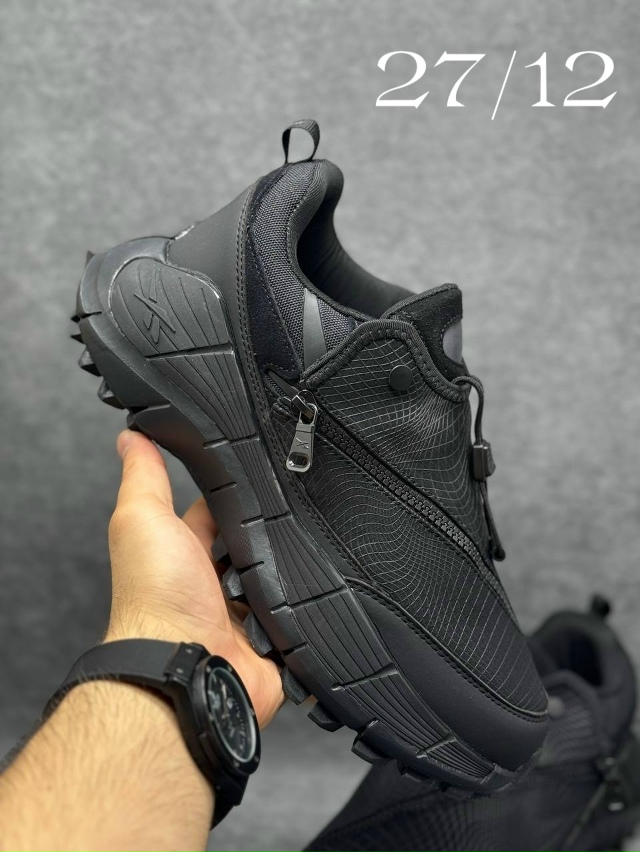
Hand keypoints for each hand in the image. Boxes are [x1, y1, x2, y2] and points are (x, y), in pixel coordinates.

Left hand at [106, 429, 283, 728]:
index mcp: (185, 554)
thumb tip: (130, 435)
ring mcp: (245, 617)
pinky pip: (300, 620)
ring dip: (293, 569)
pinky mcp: (272, 644)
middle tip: (299, 509)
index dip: (238, 493)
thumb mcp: (143, 519)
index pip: (218, 512)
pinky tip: (322, 591)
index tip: (262, 471)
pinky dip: (309, 608)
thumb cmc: (156, 598)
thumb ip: (143, 477)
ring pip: (283, 581)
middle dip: (275, 532)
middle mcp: (213, 586)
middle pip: (256, 546)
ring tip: (313, 547)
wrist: (185, 666)